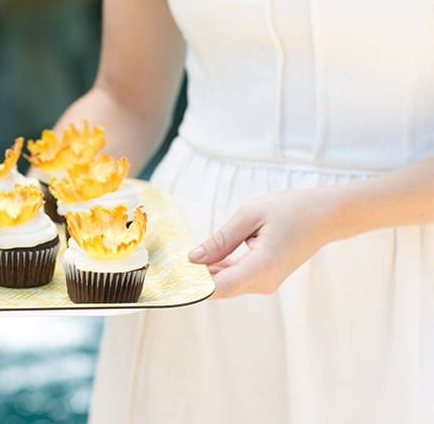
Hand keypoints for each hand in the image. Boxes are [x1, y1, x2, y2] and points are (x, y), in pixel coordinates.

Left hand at [188, 187, 338, 298]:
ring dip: (208, 270)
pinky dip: (221, 267)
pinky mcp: (266, 277)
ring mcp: (265, 283)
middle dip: (196, 275)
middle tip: (172, 258)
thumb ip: (221, 239)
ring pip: (226, 283)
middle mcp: (263, 283)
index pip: (218, 288)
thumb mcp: (251, 215)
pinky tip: (210, 253)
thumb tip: (193, 258)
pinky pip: (236, 277)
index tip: (173, 272)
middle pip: (219, 287)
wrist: (325, 216)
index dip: (193, 284)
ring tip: (188, 252)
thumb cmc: (291, 209)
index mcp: (260, 269)